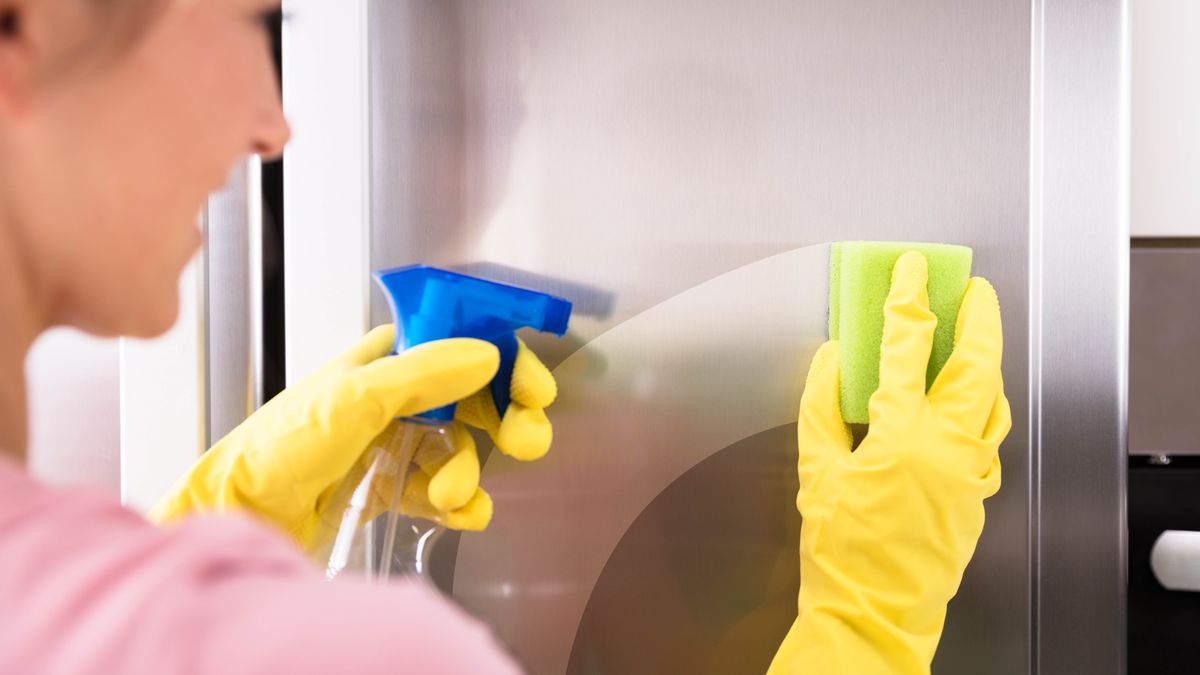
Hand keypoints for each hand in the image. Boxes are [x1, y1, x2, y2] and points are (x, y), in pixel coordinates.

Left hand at [148, 325, 557, 547]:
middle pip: (474, 397)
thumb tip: (483, 355)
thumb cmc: (277, 447)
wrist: (242, 515)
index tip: (532, 388)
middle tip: (525, 439)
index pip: (462, 345)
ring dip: (469, 470)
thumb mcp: (354, 398)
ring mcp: (395, 442)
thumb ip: (423, 373)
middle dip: (505, 419)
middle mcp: (395, 397)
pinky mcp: (390, 486)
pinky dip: (462, 503)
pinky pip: (444, 490)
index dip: (505, 362)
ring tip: (451, 492)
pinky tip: (462, 513)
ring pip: (462, 448)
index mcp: (385, 359)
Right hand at [768, 252, 1009, 673]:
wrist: (874, 610)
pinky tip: (968, 401)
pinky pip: (989, 436)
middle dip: (979, 319)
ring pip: (993, 401)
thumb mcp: (815, 470)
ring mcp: (972, 471)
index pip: (906, 349)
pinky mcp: (978, 494)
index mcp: (903, 435)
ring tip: (976, 339)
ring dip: (987, 362)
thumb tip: (830, 360)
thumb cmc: (841, 548)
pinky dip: (982, 407)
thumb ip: (820, 407)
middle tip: (974, 290)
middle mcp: (949, 447)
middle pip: (977, 365)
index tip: (910, 271)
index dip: (907, 301)